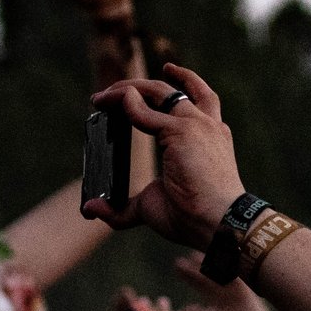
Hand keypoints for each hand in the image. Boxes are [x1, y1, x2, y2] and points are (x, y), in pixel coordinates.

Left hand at [82, 66, 244, 249]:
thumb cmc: (193, 218)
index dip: (164, 92)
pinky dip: (125, 104)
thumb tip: (92, 208)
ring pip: (159, 91)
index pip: (191, 99)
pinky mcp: (182, 131)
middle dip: (138, 87)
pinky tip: (108, 104)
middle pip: (173, 90)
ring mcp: (195, 125)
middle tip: (111, 93)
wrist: (219, 224)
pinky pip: (144, 111)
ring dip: (128, 88)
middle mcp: (205, 124)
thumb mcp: (152, 206)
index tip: (136, 93)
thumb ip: (122, 207)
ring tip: (103, 96)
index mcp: (209, 136)